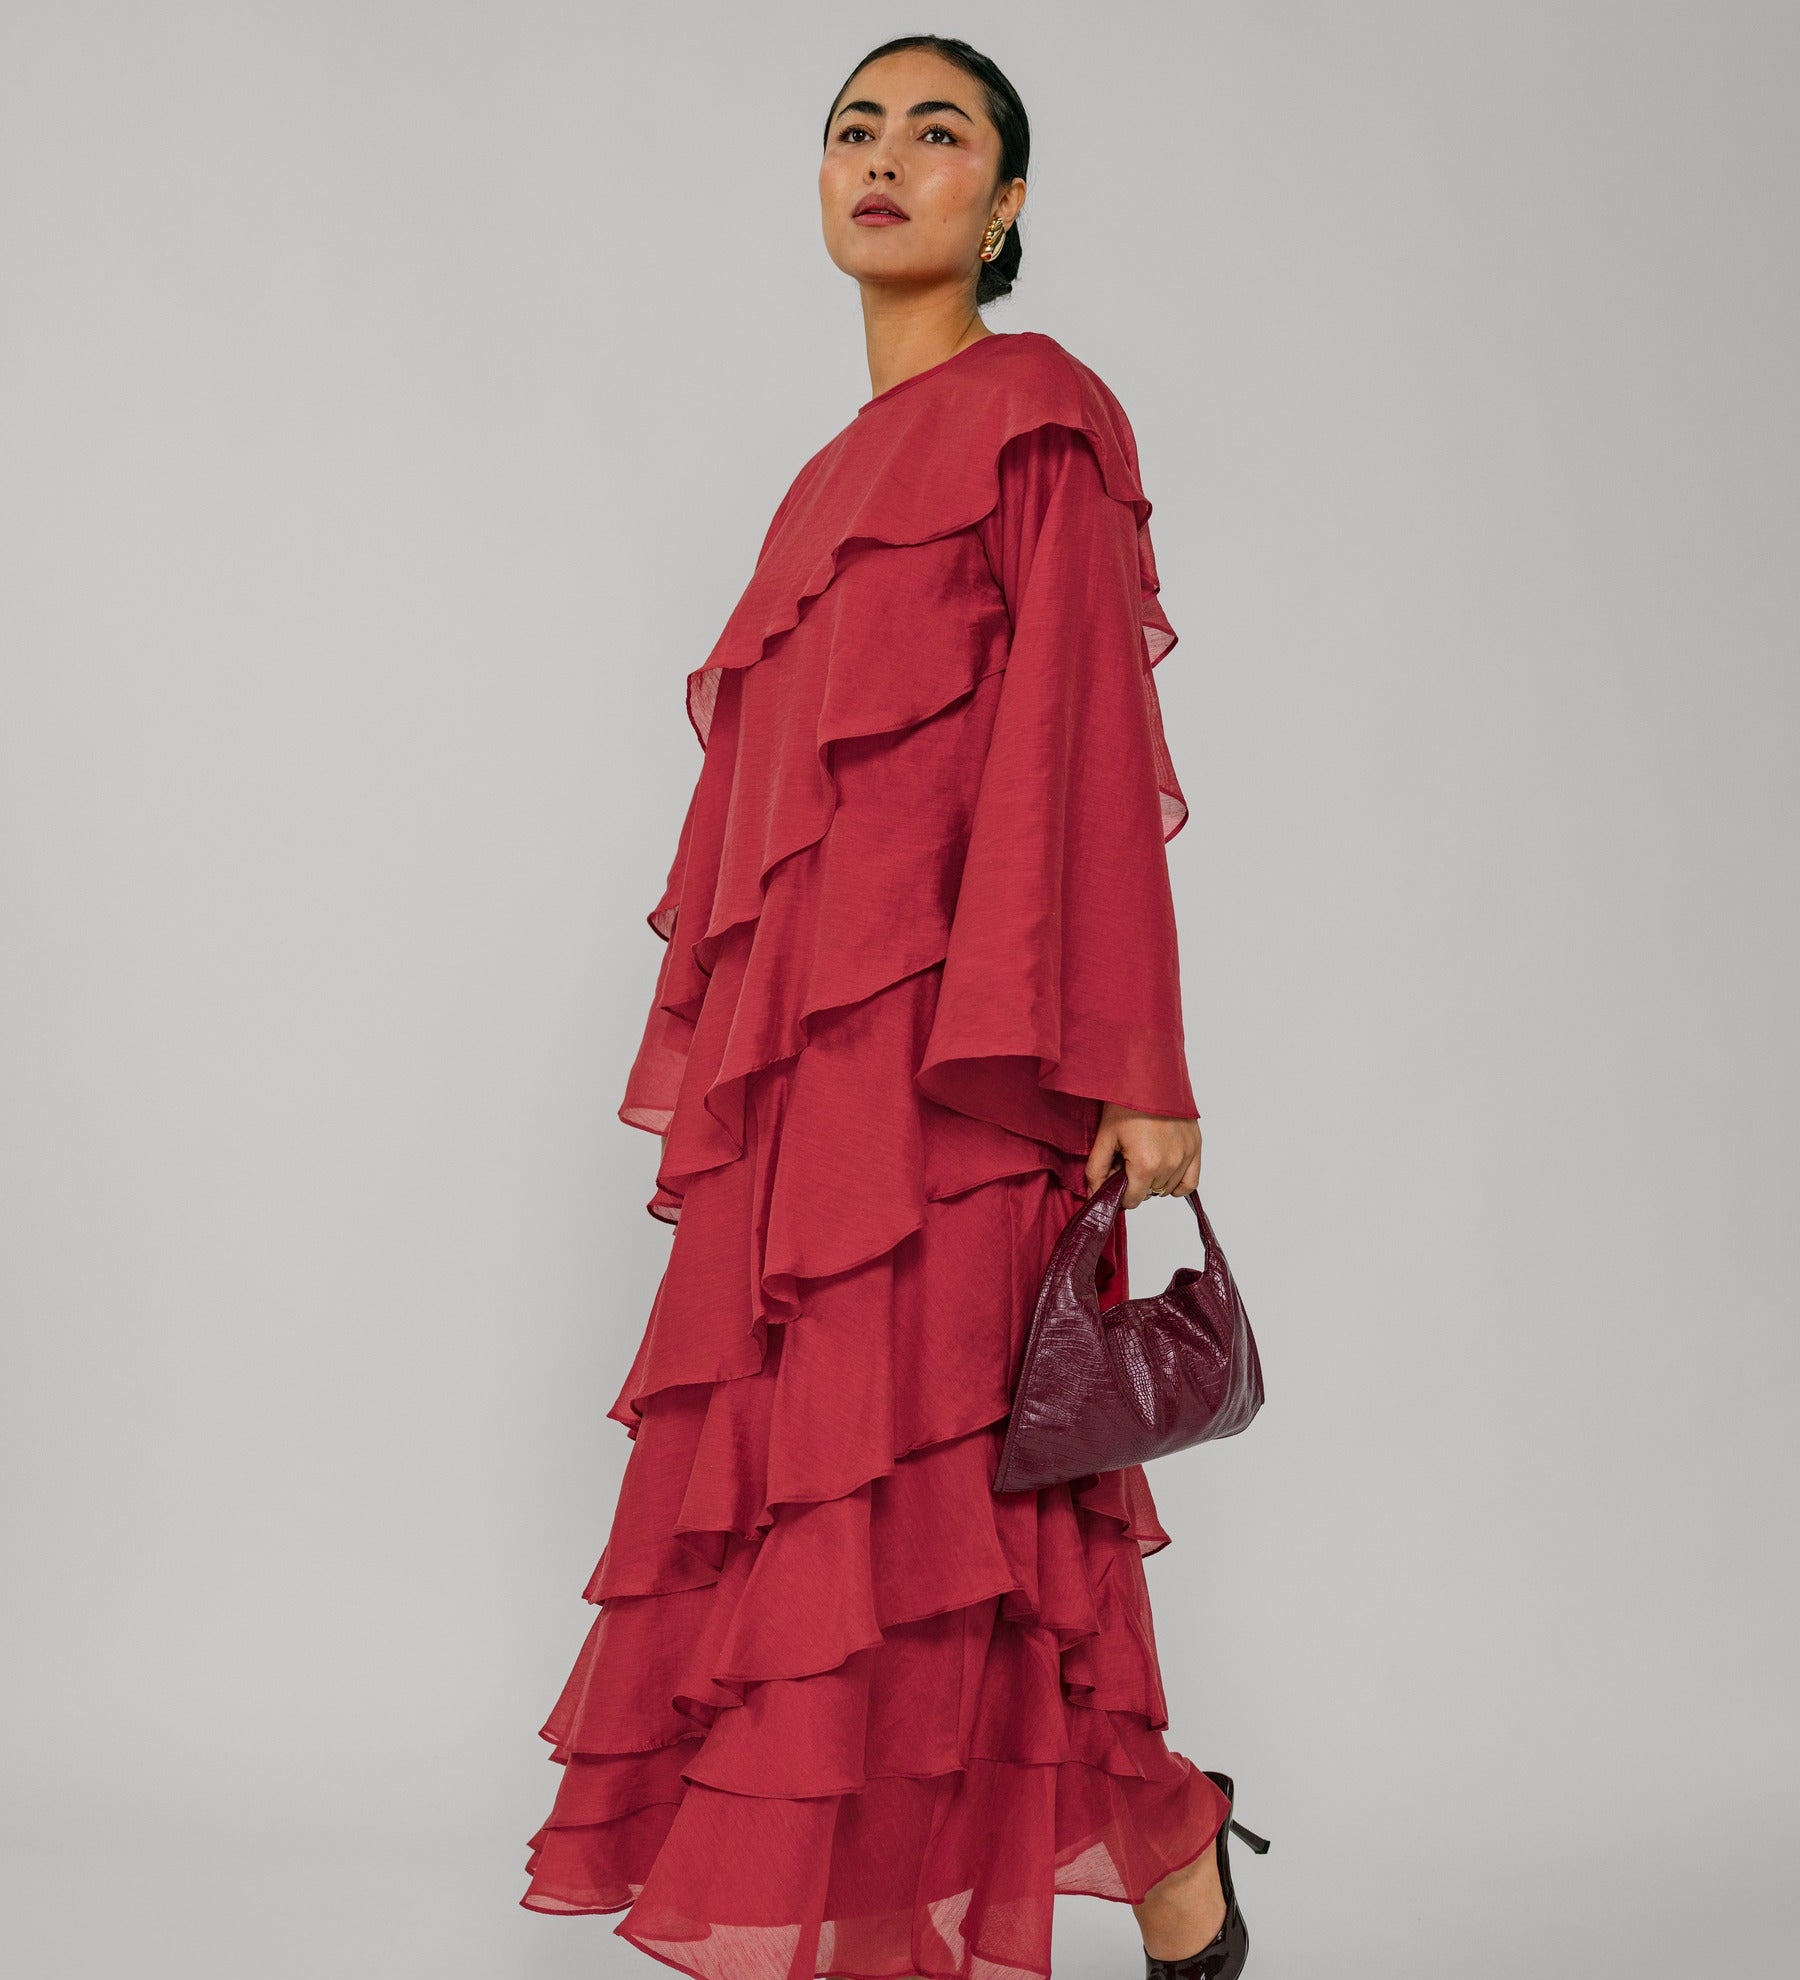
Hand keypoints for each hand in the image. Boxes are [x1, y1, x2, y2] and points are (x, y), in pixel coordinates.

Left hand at [1084, 1102, 1201, 1207]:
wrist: (1149, 1076)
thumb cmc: (1126, 1103)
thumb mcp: (1104, 1137)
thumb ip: (1096, 1171)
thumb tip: (1095, 1196)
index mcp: (1145, 1165)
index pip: (1132, 1200)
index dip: (1119, 1194)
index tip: (1114, 1178)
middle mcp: (1169, 1164)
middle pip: (1149, 1193)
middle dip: (1135, 1183)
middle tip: (1126, 1160)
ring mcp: (1185, 1156)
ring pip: (1167, 1188)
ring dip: (1154, 1181)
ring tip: (1144, 1157)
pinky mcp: (1196, 1147)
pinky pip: (1190, 1182)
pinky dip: (1178, 1183)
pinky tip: (1164, 1172)